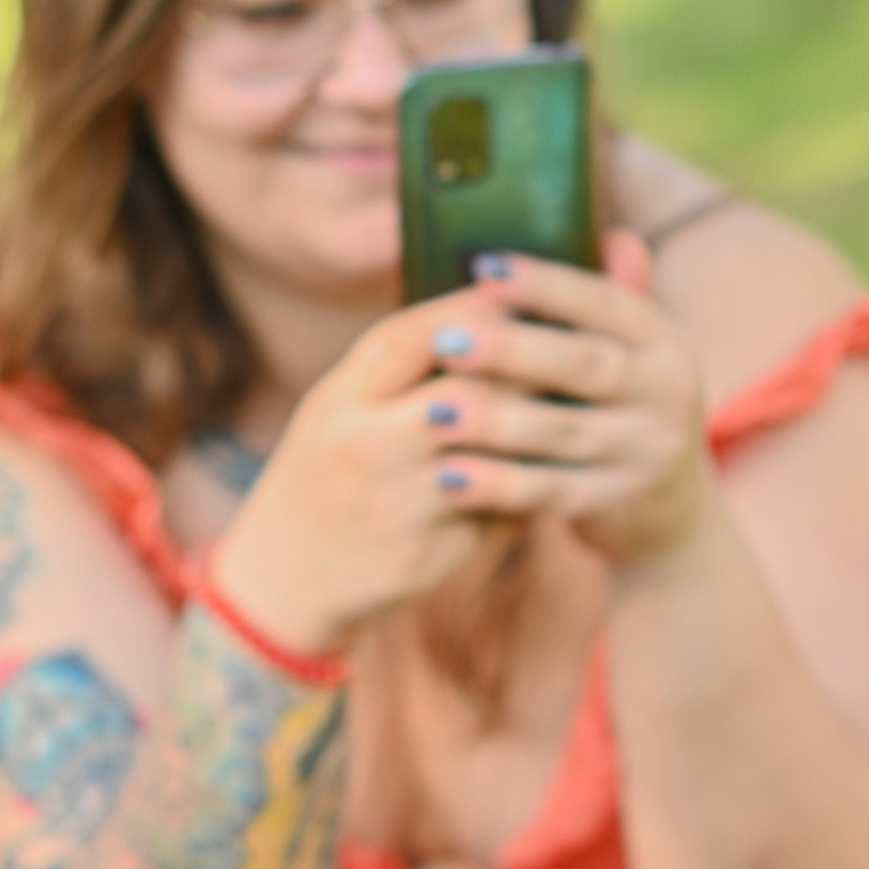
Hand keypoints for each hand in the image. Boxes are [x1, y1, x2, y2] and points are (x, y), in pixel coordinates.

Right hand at [210, 240, 714, 654]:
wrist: (285, 579)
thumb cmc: (325, 474)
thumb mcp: (337, 408)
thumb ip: (399, 367)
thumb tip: (491, 310)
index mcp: (341, 398)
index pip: (413, 336)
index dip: (473, 310)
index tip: (523, 290)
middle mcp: (366, 445)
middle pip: (470, 391)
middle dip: (529, 368)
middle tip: (577, 348)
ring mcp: (398, 503)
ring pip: (495, 453)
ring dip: (543, 427)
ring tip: (582, 404)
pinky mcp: (427, 552)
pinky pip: (499, 510)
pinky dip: (532, 486)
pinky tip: (560, 468)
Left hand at [395, 238, 717, 571]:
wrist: (674, 514)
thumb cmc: (625, 409)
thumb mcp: (634, 354)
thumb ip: (615, 300)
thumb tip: (614, 234)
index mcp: (662, 340)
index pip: (605, 302)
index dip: (546, 285)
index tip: (483, 269)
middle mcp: (665, 392)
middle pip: (585, 365)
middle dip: (513, 351)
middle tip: (445, 342)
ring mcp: (646, 451)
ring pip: (564, 432)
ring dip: (496, 422)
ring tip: (433, 411)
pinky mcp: (619, 504)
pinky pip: (553, 492)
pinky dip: (501, 486)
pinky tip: (450, 477)